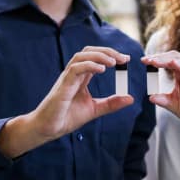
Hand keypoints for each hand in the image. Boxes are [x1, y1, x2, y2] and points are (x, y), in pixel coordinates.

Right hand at [0, 46, 133, 156]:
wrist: (48, 128)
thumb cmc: (66, 117)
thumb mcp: (94, 109)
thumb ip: (111, 103)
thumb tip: (130, 98)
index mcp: (81, 77)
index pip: (95, 58)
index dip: (110, 55)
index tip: (125, 59)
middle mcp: (74, 74)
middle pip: (89, 52)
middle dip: (107, 51)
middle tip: (123, 58)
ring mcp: (67, 78)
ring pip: (81, 56)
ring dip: (99, 56)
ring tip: (114, 62)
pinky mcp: (63, 85)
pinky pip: (75, 69)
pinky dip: (89, 65)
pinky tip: (102, 69)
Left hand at [142, 51, 179, 133]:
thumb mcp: (174, 105)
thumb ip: (162, 100)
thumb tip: (150, 97)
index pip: (169, 61)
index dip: (156, 59)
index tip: (143, 61)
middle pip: (175, 58)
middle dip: (160, 57)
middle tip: (148, 60)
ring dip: (169, 60)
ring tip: (156, 61)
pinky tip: (175, 65)